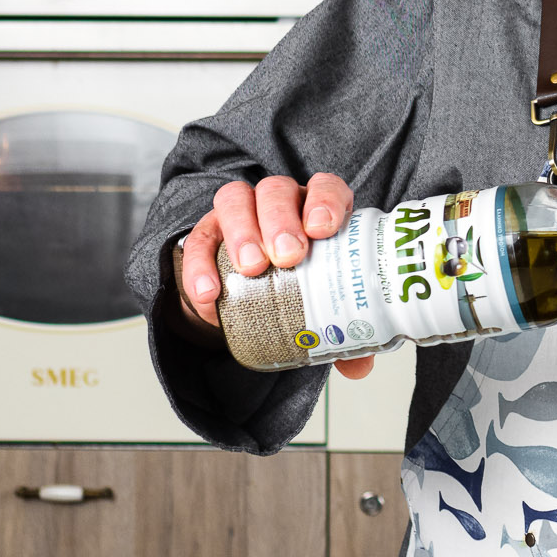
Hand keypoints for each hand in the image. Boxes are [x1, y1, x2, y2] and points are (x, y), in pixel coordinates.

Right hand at [176, 172, 373, 378]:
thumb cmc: (301, 291)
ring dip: (244, 231)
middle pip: (278, 191)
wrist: (253, 300)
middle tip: (288, 256)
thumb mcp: (326, 307)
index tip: (323, 228)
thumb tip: (358, 368)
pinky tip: (209, 294)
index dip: (326, 200)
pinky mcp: (208, 234)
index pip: (326, 188)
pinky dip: (201, 266)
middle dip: (282, 220)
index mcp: (318, 211)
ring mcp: (242, 213)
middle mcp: (281, 203)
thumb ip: (344, 331)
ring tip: (252, 269)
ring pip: (236, 200)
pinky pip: (198, 240)